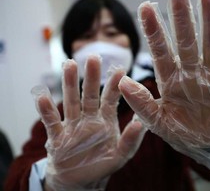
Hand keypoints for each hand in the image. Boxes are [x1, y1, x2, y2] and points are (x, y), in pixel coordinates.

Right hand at [32, 56, 144, 189]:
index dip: (114, 85)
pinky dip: (46, 111)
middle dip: (91, 76)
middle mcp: (89, 118)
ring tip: (68, 65)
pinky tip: (42, 97)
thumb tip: (141, 123)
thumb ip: (131, 140)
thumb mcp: (121, 155)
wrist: (80, 180)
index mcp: (105, 119)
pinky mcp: (57, 137)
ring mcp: (72, 125)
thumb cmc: (102, 164)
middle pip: (89, 94)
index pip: (110, 98)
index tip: (120, 69)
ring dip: (69, 84)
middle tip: (93, 57)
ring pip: (70, 102)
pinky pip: (52, 122)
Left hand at [119, 0, 209, 169]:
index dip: (154, 30)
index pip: (160, 50)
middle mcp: (190, 72)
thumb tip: (122, 81)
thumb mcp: (156, 121)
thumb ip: (141, 103)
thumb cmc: (180, 130)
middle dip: (181, 15)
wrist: (204, 145)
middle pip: (185, 40)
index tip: (145, 7)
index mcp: (170, 79)